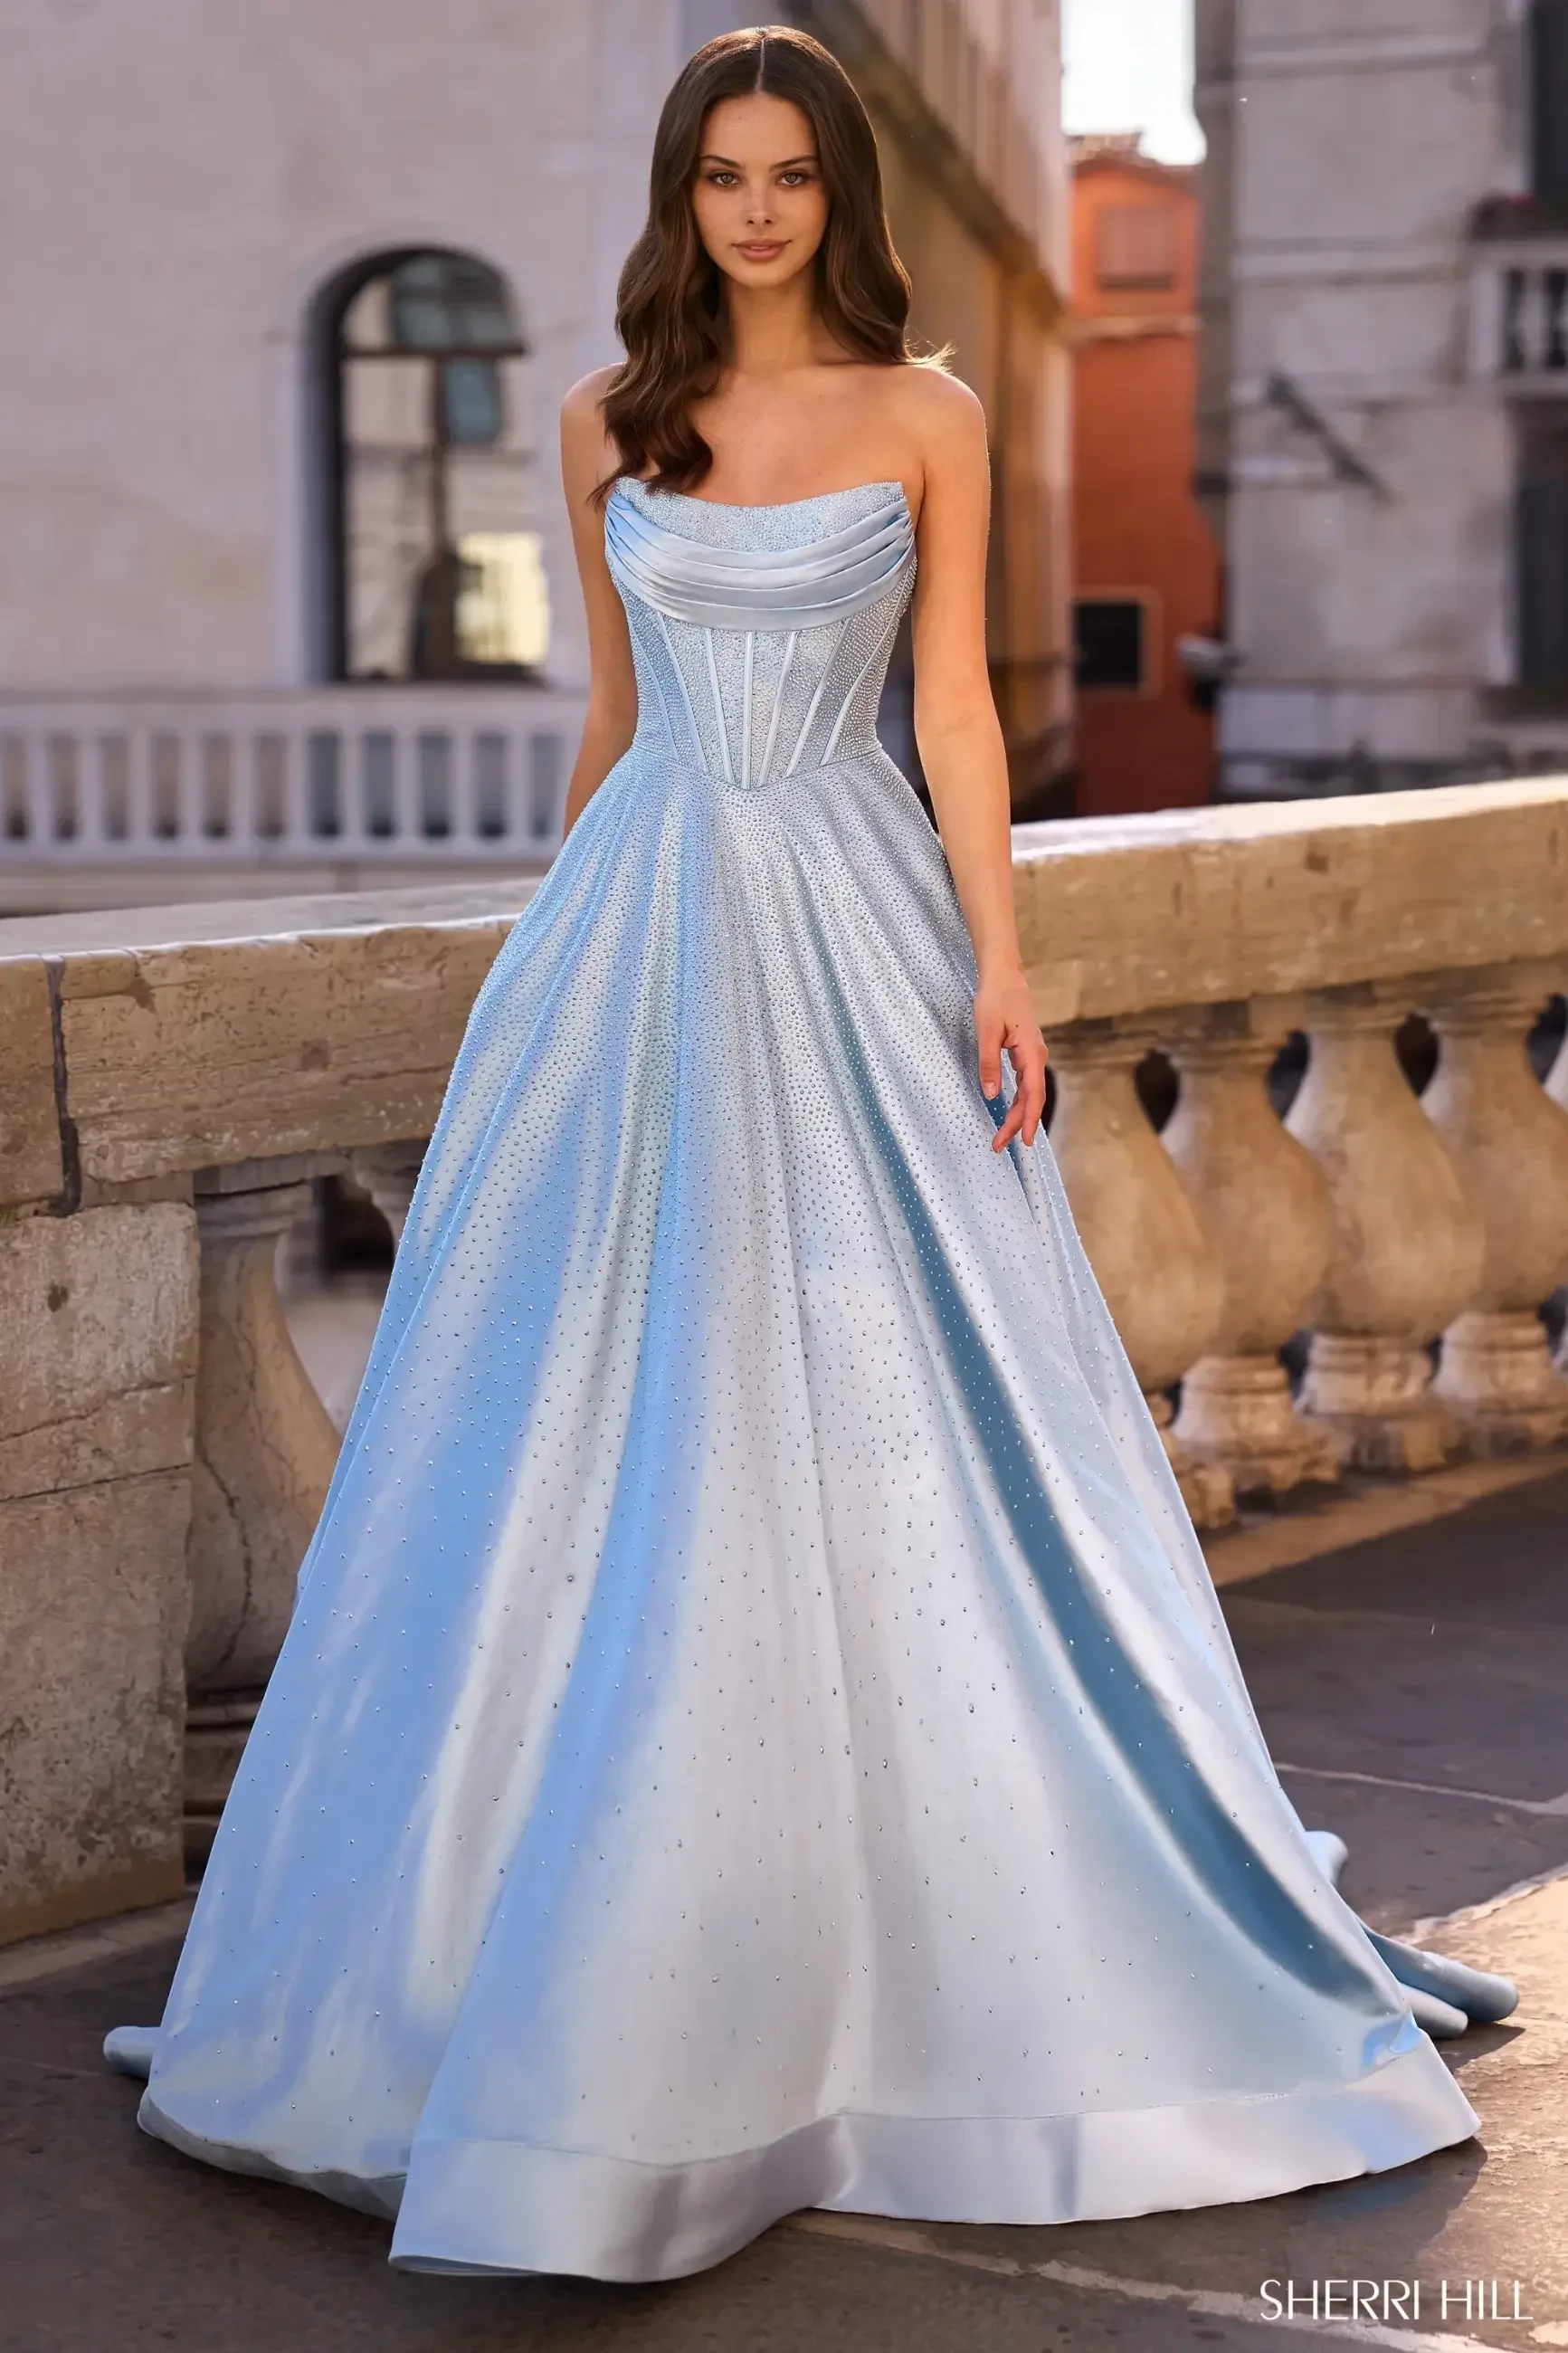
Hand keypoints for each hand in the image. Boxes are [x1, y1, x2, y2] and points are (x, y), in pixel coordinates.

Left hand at [974, 967, 1048, 1151]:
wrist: (1005, 977)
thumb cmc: (995, 1000)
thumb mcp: (986, 1032)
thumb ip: (989, 1064)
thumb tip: (991, 1095)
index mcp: (1030, 1054)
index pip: (1032, 1095)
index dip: (1028, 1120)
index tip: (1023, 1141)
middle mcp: (1036, 1057)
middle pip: (1032, 1098)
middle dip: (1019, 1124)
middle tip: (999, 1145)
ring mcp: (1033, 1055)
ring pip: (1030, 1092)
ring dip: (1019, 1114)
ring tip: (1006, 1135)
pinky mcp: (1026, 1053)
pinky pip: (1027, 1083)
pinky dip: (1021, 1100)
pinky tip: (1013, 1111)